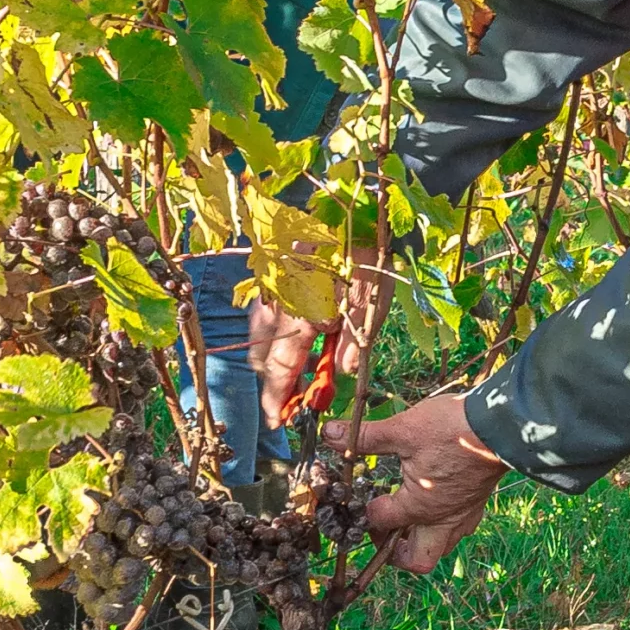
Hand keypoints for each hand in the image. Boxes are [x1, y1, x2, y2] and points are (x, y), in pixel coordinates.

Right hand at [248, 255, 391, 428]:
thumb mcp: (371, 303)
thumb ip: (353, 343)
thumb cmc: (365, 256)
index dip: (279, 398)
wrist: (348, 209)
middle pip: (262, 356)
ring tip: (291, 375)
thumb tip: (339, 376)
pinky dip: (271, 336)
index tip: (277, 420)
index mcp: (302, 313)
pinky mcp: (268, 276)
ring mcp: (268, 288)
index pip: (283, 368)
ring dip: (271, 360)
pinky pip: (261, 316)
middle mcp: (277, 303)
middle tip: (287, 403)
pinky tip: (289, 340)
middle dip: (272, 384)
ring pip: (258, 337)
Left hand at [323, 392, 504, 572]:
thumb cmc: (453, 429)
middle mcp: (442, 520)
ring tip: (406, 517)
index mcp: (419, 507)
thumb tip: (330, 433)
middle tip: (383, 531)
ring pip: (440, 546)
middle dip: (395, 554)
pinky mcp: (478, 503)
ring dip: (420, 539)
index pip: (381, 521)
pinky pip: (457, 527)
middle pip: (417, 561)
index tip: (361, 494)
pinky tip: (435, 500)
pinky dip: (441, 523)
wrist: (503, 425)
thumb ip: (367, 436)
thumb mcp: (404, 429)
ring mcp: (464, 514)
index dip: (366, 510)